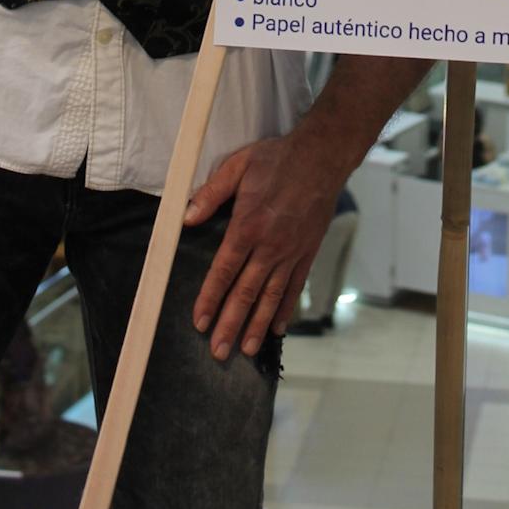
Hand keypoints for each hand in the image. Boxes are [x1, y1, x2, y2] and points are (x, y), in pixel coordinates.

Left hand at [185, 131, 343, 360]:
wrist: (322, 157)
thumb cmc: (278, 159)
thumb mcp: (239, 165)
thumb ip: (212, 193)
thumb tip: (186, 217)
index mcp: (249, 225)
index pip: (225, 270)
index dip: (211, 298)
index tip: (200, 322)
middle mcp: (270, 245)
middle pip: (247, 292)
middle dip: (230, 323)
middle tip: (218, 351)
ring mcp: (291, 252)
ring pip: (271, 296)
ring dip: (257, 325)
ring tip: (245, 349)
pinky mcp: (308, 252)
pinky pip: (295, 286)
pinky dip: (286, 309)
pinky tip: (278, 328)